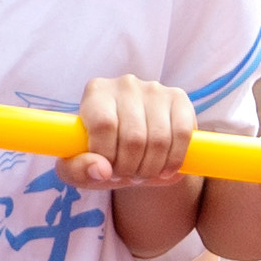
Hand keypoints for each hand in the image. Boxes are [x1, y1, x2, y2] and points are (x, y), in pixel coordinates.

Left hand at [65, 74, 201, 196]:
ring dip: (152, 168)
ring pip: (160, 139)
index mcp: (96, 92)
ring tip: (142, 173)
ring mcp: (155, 89)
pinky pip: (183, 134)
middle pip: (134, 137)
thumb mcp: (77, 166)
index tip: (107, 170)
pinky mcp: (179, 98)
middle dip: (131, 168)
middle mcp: (125, 84)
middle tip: (127, 176)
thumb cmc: (100, 154)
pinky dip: (175, 160)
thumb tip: (102, 170)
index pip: (104, 125)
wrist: (130, 147)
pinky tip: (164, 169)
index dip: (108, 156)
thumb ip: (77, 170)